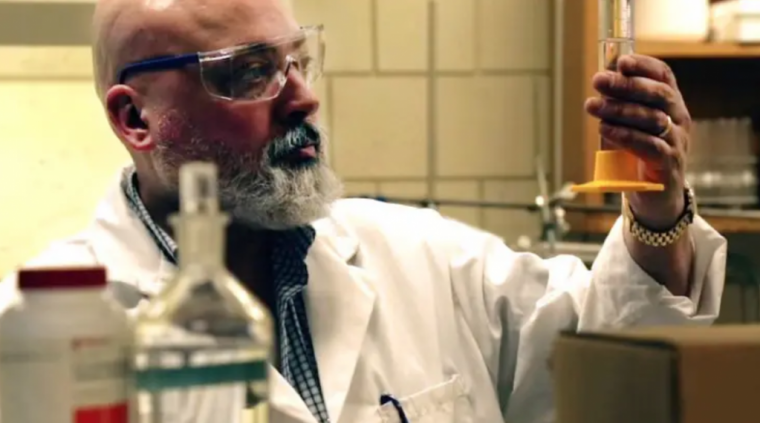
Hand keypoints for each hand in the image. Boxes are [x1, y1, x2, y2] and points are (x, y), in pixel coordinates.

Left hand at [585, 54, 689, 229]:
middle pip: (657, 94)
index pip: (664, 76)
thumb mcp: (628, 126)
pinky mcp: (669, 164)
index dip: (644, 65)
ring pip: (652, 119)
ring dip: (619, 110)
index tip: (621, 61)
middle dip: (626, 85)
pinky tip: (606, 129)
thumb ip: (619, 105)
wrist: (656, 197)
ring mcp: (678, 141)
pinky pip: (650, 145)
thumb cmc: (638, 156)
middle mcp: (679, 119)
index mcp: (671, 104)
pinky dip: (626, 136)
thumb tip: (602, 78)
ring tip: (593, 106)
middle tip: (598, 80)